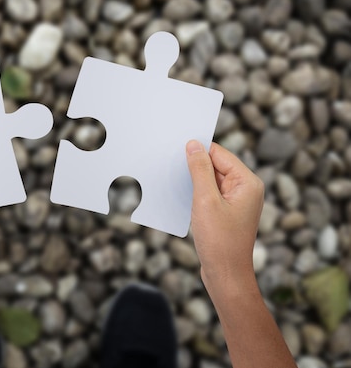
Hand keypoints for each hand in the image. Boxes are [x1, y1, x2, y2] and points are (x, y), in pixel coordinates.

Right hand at [186, 141, 263, 292]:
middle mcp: (246, 189)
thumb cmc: (220, 241)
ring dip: (194, 182)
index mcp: (248, 182)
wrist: (227, 276)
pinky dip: (197, 194)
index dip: (198, 151)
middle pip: (216, 165)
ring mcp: (238, 202)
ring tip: (177, 187)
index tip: (176, 149)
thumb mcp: (205, 200)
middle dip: (195, 167)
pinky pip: (211, 194)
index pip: (220, 153)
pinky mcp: (228, 213)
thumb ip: (200, 170)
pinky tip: (184, 200)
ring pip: (211, 180)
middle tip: (172, 169)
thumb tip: (193, 145)